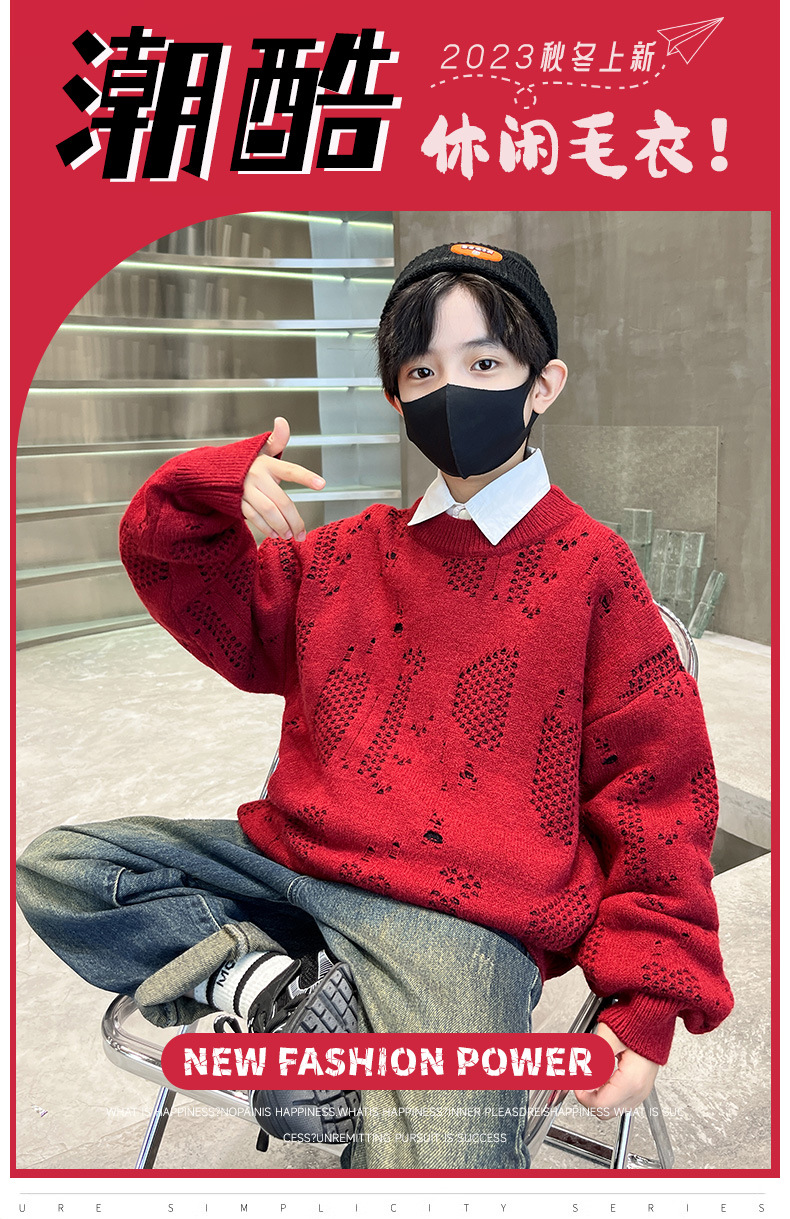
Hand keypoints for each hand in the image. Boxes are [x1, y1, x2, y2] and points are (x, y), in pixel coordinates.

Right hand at [242, 417, 324, 540]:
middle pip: (281, 500)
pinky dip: (266, 528)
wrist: (213, 471)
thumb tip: (282, 422)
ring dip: (281, 526)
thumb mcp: (261, 449)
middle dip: (294, 519)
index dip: (306, 477)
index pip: (290, 470)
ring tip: (289, 535)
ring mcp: (245, 491)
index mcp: (266, 463)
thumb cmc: (245, 462)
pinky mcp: (237, 502)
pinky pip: (254, 518)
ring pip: (268, 511)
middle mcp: (256, 476)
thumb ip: (277, 440)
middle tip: (302, 532)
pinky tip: (275, 534)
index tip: (322, 484)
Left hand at [573, 1023, 659, 1120]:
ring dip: (597, 1095)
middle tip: (579, 1080)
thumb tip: (578, 1076)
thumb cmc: (636, 1022)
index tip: (574, 1083)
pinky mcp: (641, 1085)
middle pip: (606, 1111)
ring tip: (588, 1075)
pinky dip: (607, 1091)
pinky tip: (600, 1075)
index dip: (583, 1096)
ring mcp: (642, 1090)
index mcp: (632, 1081)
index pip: (601, 1105)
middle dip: (589, 1098)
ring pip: (613, 1108)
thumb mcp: (607, 1037)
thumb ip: (591, 1060)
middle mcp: (640, 1090)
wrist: (653, 1016)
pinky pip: (620, 1099)